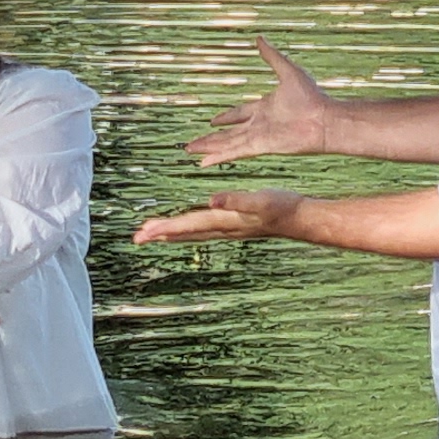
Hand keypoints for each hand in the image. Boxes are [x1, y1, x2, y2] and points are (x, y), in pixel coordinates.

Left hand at [131, 187, 304, 244]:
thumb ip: (236, 200)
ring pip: (192, 233)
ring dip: (171, 234)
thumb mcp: (260, 200)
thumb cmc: (283, 207)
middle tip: (136, 239)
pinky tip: (185, 227)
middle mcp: (222, 227)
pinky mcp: (233, 225)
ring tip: (151, 235)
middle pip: (185, 233)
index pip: (188, 225)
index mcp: (224, 220)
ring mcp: (228, 228)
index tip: (143, 233)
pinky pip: (203, 229)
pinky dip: (188, 229)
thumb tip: (211, 201)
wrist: (301, 218)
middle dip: (160, 235)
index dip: (165, 228)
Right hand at [189, 38, 337, 166]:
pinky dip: (219, 156)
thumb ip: (272, 56)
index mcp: (265, 107)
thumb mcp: (288, 71)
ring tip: (190, 150)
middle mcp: (259, 124)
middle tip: (194, 142)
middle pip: (229, 132)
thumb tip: (259, 38)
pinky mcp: (260, 146)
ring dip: (209, 147)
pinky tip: (204, 161)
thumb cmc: (312, 97)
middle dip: (211, 137)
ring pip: (227, 142)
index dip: (226, 117)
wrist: (325, 119)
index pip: (240, 113)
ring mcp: (258, 136)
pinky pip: (235, 152)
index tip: (213, 120)